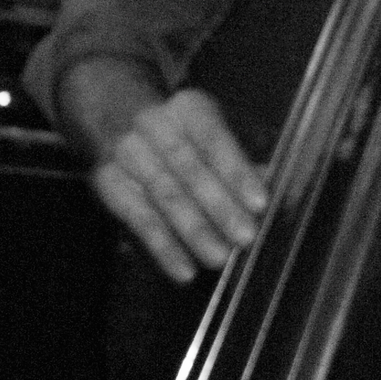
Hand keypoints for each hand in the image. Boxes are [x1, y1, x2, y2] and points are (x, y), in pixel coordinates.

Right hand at [59, 58, 268, 282]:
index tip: (260, 203)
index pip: (214, 139)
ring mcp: (128, 153)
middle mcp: (153, 125)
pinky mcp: (109, 183)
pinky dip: (163, 247)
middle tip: (245, 237)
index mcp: (187, 108)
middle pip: (189, 168)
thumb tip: (271, 185)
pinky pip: (139, 219)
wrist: (116, 118)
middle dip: (219, 206)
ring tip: (219, 257)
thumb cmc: (182, 133)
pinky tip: (184, 271)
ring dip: (194, 230)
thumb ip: (240, 160)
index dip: (237, 171)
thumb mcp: (211, 132)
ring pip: (165, 196)